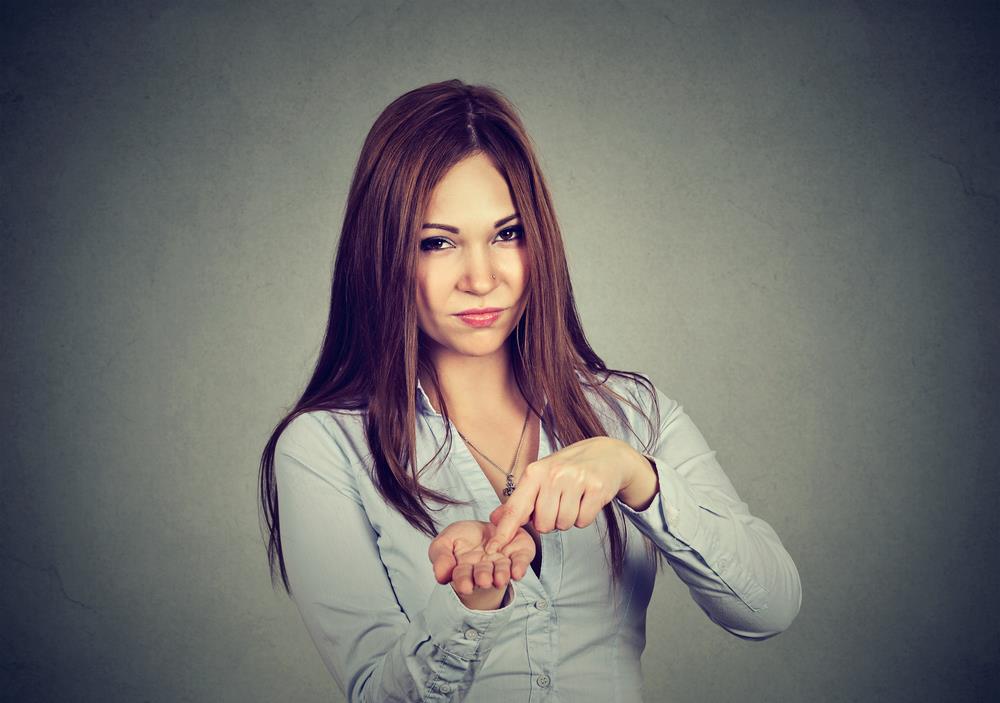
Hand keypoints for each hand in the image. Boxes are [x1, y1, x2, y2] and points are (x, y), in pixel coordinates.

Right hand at [428, 520, 535, 609]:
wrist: (486, 527)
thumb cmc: (462, 538)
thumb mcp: (444, 542)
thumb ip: (440, 557)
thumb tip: (440, 576)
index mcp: (465, 571)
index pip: (462, 577)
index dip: (463, 582)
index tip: (465, 587)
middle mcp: (485, 571)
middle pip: (484, 575)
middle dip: (484, 577)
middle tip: (484, 580)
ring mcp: (503, 562)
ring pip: (503, 570)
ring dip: (501, 575)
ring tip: (500, 578)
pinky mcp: (520, 552)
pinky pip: (521, 559)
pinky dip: (520, 566)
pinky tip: (517, 573)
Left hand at [485, 437, 642, 553]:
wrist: (606, 454)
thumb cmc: (568, 468)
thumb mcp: (540, 477)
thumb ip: (518, 500)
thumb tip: (494, 519)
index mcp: (534, 472)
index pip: (515, 508)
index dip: (503, 532)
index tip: (492, 549)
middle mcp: (554, 475)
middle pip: (543, 524)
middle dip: (550, 520)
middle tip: (559, 502)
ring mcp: (576, 480)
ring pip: (564, 524)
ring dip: (568, 519)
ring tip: (573, 499)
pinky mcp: (597, 489)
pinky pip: (583, 522)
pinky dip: (584, 517)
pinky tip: (586, 500)